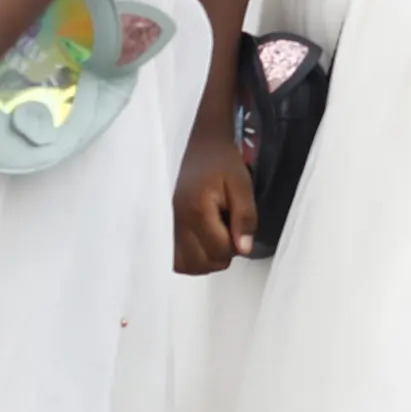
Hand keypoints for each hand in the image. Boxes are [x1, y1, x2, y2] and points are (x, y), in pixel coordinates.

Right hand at [172, 126, 257, 275]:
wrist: (200, 146)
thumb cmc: (222, 162)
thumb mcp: (242, 186)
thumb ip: (245, 218)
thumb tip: (244, 249)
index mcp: (197, 210)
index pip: (219, 250)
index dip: (236, 245)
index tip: (239, 226)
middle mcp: (177, 222)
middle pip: (201, 263)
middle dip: (221, 254)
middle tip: (229, 231)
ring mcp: (168, 226)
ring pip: (185, 265)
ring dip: (205, 260)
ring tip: (216, 238)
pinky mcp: (166, 227)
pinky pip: (174, 258)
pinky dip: (190, 258)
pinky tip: (202, 242)